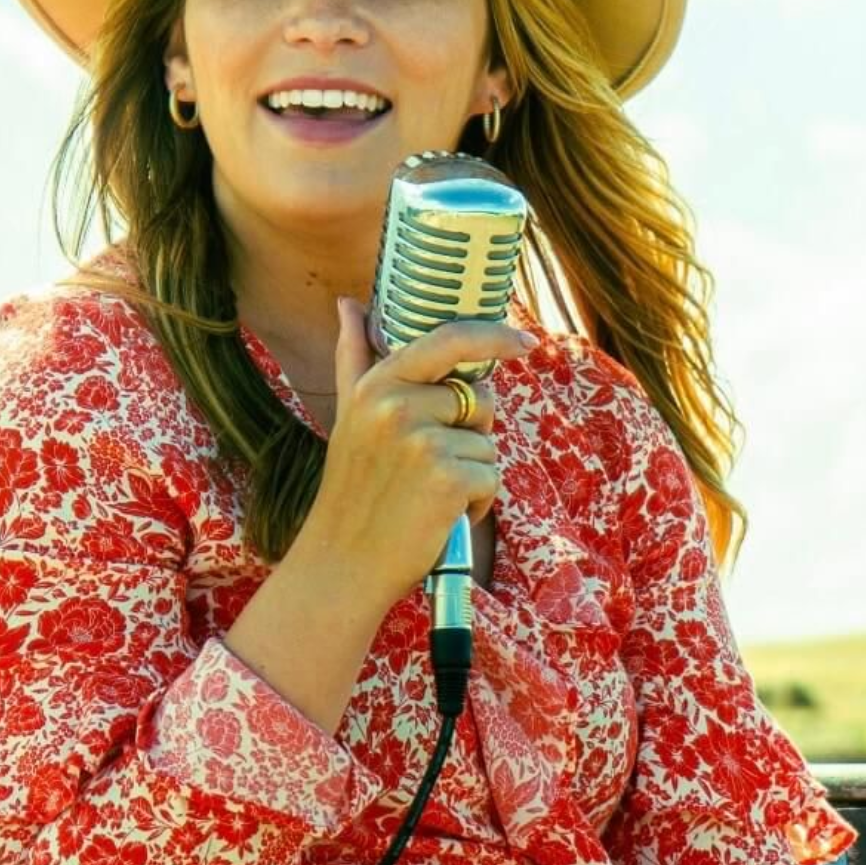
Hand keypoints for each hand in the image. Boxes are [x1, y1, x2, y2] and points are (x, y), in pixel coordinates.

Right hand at [292, 295, 536, 611]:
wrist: (342, 562)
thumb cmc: (351, 490)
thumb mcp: (348, 416)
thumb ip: (353, 357)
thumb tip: (347, 303)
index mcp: (376, 385)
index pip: (447, 341)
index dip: (491, 336)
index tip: (523, 341)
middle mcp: (397, 405)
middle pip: (479, 400)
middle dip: (470, 434)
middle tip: (428, 467)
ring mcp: (423, 441)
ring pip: (488, 442)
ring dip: (472, 473)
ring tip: (428, 496)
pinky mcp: (448, 478)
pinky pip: (492, 476)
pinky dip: (478, 502)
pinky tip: (442, 516)